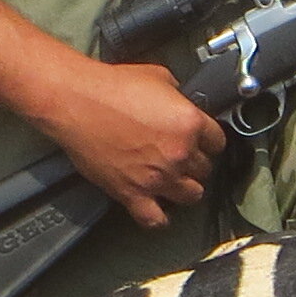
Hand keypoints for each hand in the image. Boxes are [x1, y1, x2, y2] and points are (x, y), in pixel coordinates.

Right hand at [38, 56, 222, 228]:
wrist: (77, 102)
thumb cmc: (111, 86)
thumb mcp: (159, 77)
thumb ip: (178, 95)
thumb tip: (181, 103)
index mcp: (189, 123)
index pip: (218, 142)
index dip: (209, 141)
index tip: (202, 142)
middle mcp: (179, 153)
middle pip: (205, 170)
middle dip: (195, 163)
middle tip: (182, 157)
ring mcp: (157, 177)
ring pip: (191, 196)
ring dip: (185, 188)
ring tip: (175, 181)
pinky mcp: (132, 193)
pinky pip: (155, 219)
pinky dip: (159, 217)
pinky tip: (158, 208)